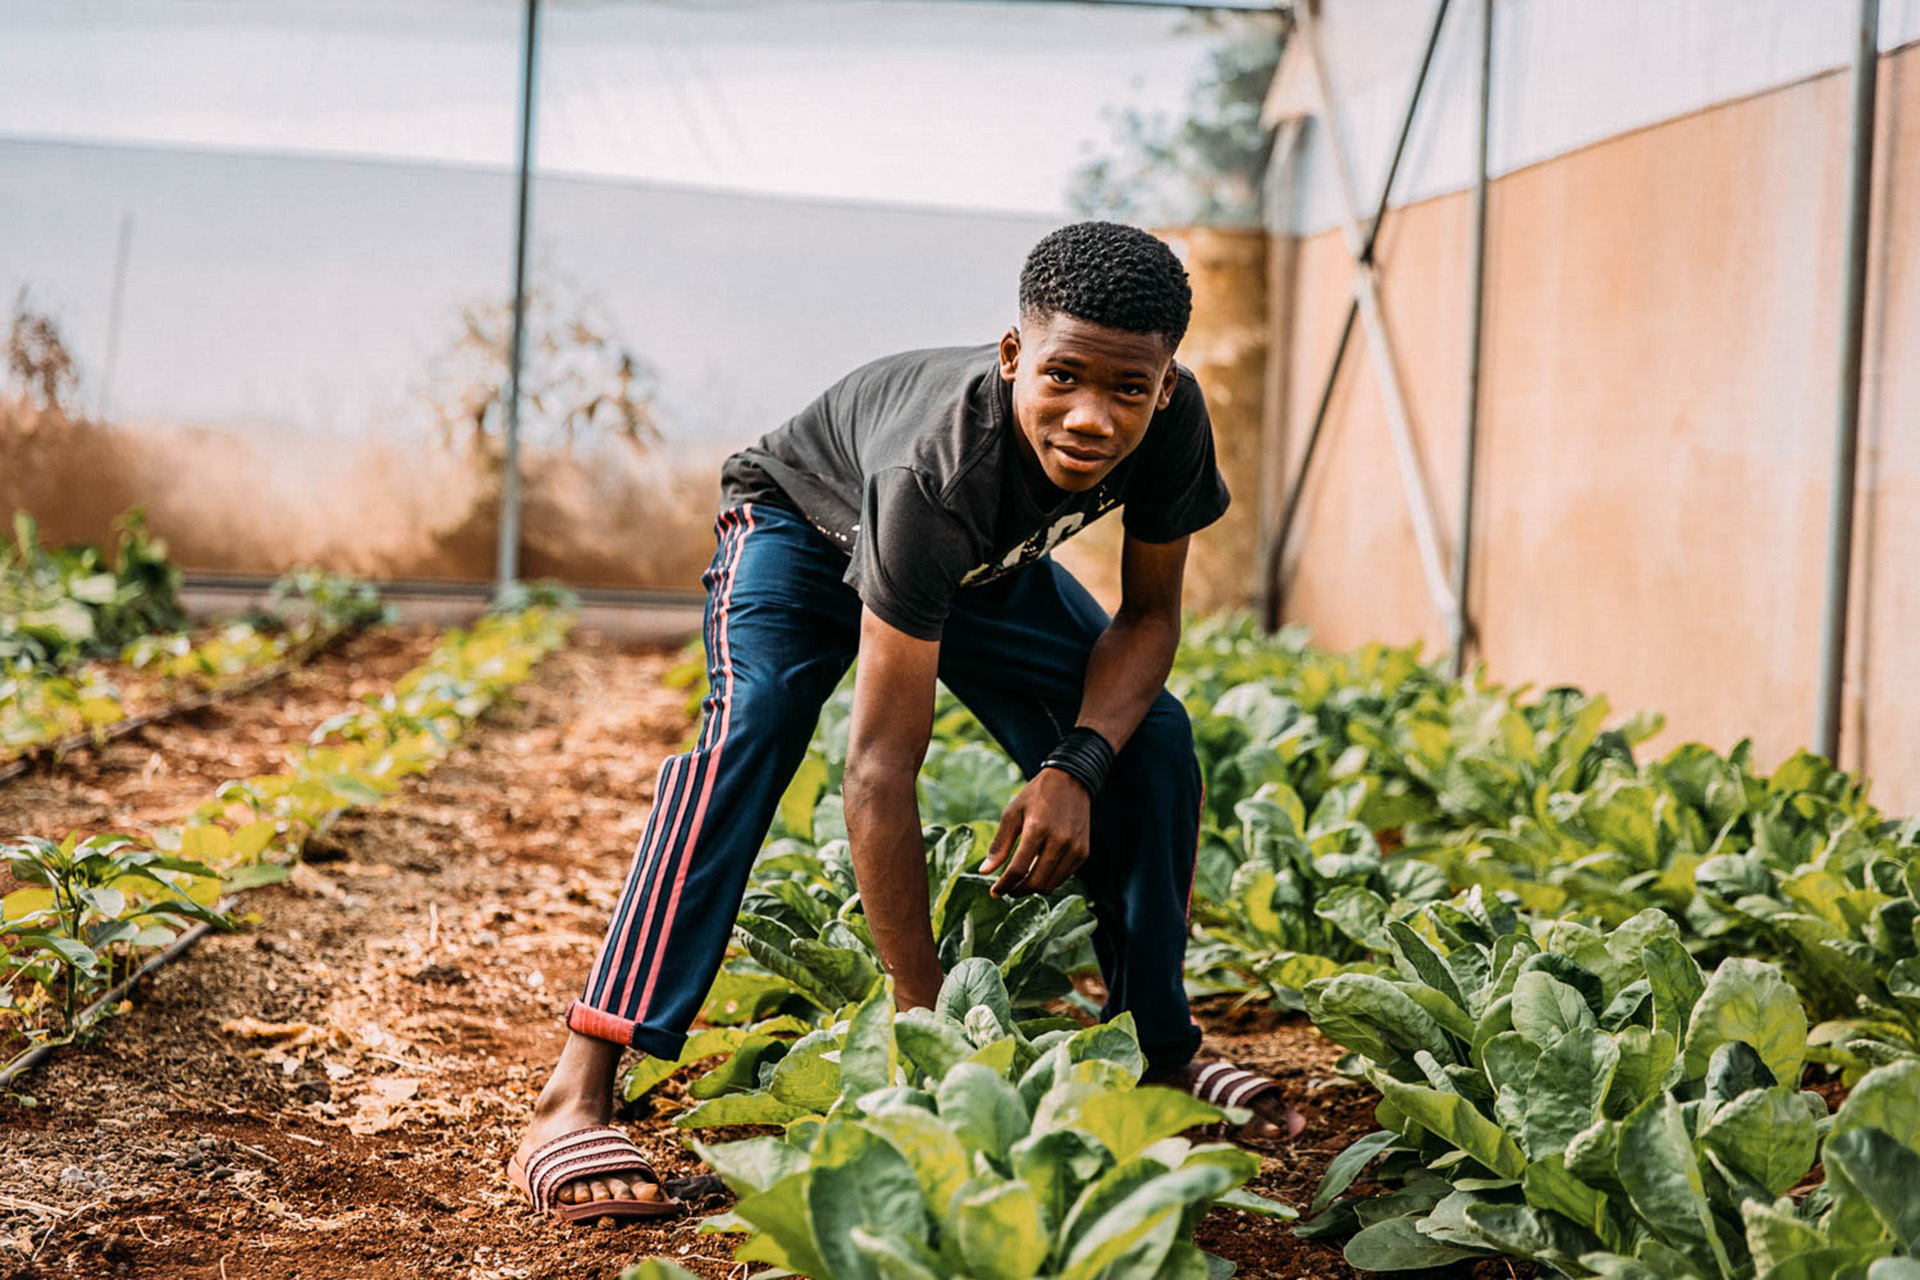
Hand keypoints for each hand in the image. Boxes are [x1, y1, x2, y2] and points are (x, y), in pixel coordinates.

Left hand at [981, 768, 1092, 896]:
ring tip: (1020, 881)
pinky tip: (1038, 870)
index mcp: (1037, 829)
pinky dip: (1048, 880)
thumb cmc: (1036, 796)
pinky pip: (1063, 878)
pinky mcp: (1083, 853)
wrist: (1071, 781)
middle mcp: (1060, 841)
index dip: (1004, 885)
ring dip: (1033, 888)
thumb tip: (984, 872)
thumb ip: (1000, 844)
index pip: (1018, 869)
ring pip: (1050, 885)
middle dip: (1017, 891)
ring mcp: (1074, 848)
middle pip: (1036, 882)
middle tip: (1007, 888)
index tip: (994, 891)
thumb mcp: (1012, 814)